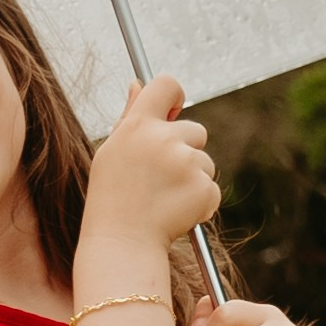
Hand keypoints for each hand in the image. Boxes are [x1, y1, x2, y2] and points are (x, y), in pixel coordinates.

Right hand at [82, 75, 220, 253]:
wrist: (122, 243)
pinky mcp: (204, 188)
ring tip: (163, 198)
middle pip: (196, 130)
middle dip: (186, 151)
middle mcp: (163, 139)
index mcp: (137, 126)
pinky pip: (212, 188)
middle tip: (160, 178)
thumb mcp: (113, 152)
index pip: (166, 85)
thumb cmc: (112, 197)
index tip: (172, 112)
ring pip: (205, 162)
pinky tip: (176, 212)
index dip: (174, 96)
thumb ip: (130, 116)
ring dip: (192, 178)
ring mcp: (186, 164)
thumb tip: (137, 83)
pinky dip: (200, 201)